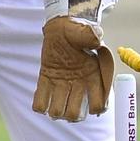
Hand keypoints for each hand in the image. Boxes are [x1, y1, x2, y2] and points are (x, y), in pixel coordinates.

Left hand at [33, 0, 113, 121]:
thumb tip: (97, 39)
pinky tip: (41, 102)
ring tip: (52, 108)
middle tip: (66, 108)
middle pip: (77, 113)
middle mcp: (80, 84)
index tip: (92, 106)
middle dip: (71, 113)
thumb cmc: (79, 30)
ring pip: (60, 111)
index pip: (99, 102)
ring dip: (56, 112)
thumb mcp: (87, 32)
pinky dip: (40, 105)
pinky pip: (42, 101)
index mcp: (94, 76)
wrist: (63, 27)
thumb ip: (92, 37)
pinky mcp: (47, 81)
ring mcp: (63, 84)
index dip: (96, 107)